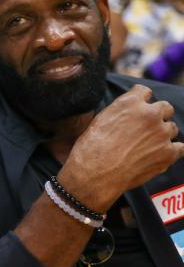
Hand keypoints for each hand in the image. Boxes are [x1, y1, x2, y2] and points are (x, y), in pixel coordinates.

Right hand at [60, 85, 183, 211]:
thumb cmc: (91, 149)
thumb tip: (127, 112)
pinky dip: (171, 151)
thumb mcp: (100, 120)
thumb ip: (119, 111)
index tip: (138, 109)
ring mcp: (162, 133)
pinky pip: (180, 148)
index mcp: (130, 103)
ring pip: (172, 128)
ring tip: (147, 146)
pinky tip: (159, 155)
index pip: (144, 92)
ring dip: (163, 134)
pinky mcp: (169, 153)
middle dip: (157, 116)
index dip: (140, 101)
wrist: (95, 174)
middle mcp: (150, 114)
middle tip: (144, 129)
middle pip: (165, 107)